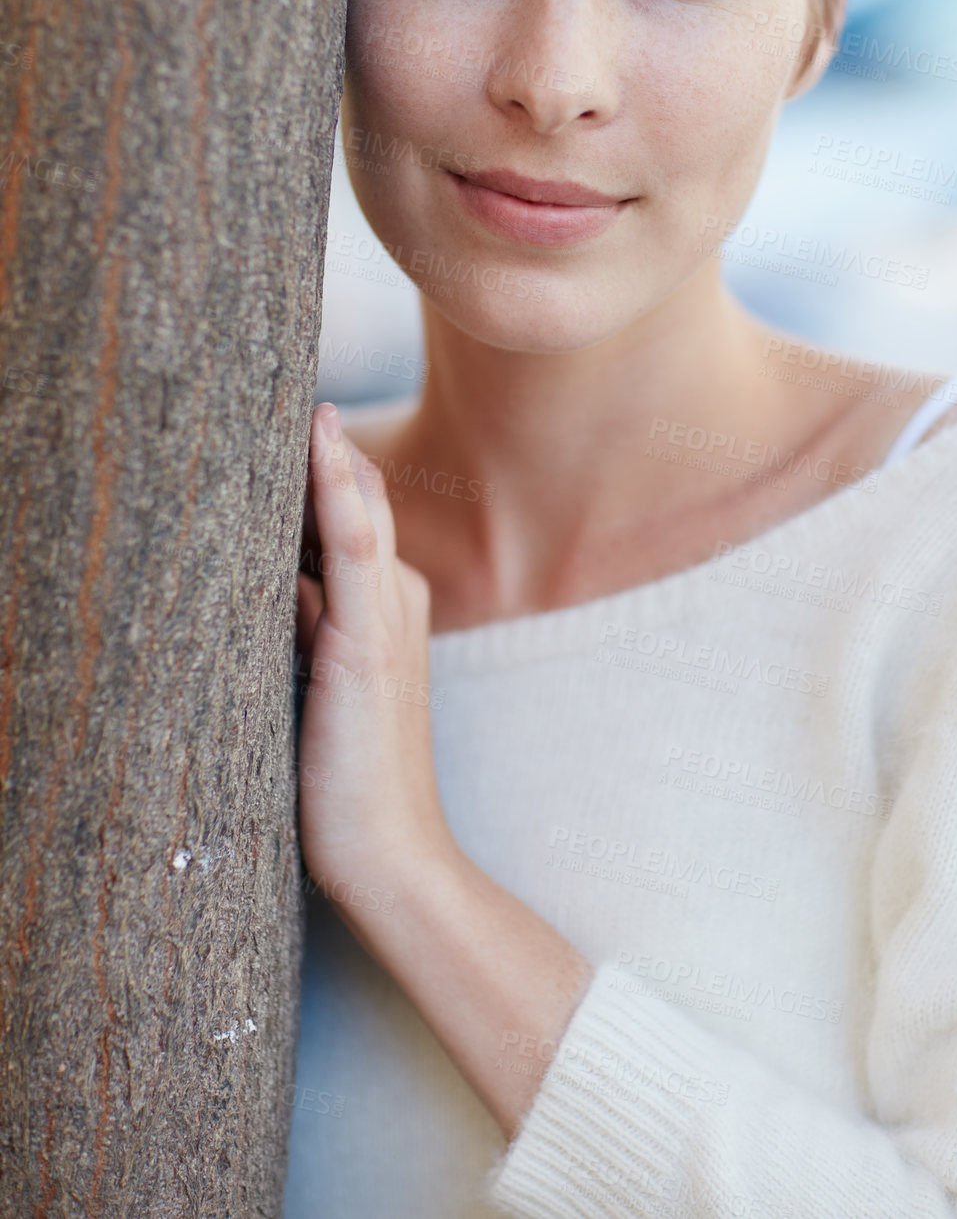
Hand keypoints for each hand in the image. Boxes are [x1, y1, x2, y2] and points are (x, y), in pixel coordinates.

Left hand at [296, 403, 451, 915]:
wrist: (390, 852)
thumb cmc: (349, 779)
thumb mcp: (322, 683)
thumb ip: (307, 625)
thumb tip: (278, 576)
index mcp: (386, 608)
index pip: (352, 516)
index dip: (322, 465)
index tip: (286, 414)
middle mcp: (396, 599)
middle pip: (360, 499)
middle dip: (325, 445)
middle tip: (285, 386)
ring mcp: (388, 616)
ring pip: (360, 509)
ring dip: (329, 450)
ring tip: (302, 392)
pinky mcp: (367, 642)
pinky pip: (355, 546)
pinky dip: (338, 490)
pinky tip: (320, 442)